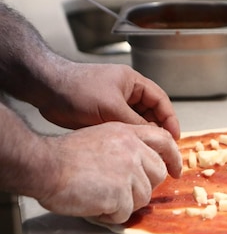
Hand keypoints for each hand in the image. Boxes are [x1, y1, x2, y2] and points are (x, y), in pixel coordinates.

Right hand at [37, 122, 181, 223]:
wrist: (45, 165)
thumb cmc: (65, 155)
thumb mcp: (103, 137)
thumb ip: (126, 147)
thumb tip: (142, 166)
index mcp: (128, 134)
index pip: (164, 141)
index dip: (173, 157)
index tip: (176, 170)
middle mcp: (133, 150)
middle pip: (157, 175)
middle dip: (143, 187)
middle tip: (121, 191)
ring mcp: (128, 172)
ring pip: (142, 197)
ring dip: (123, 203)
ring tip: (100, 195)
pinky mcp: (120, 194)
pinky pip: (124, 213)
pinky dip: (109, 215)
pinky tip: (93, 204)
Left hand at [38, 62, 180, 138]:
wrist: (46, 89)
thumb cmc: (77, 89)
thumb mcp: (111, 108)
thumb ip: (135, 123)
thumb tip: (153, 136)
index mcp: (134, 82)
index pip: (161, 100)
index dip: (170, 119)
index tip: (175, 136)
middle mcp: (127, 92)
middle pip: (152, 112)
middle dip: (159, 129)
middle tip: (164, 147)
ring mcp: (115, 104)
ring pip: (137, 121)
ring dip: (143, 134)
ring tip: (149, 151)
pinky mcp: (104, 115)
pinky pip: (123, 127)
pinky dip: (129, 136)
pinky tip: (131, 148)